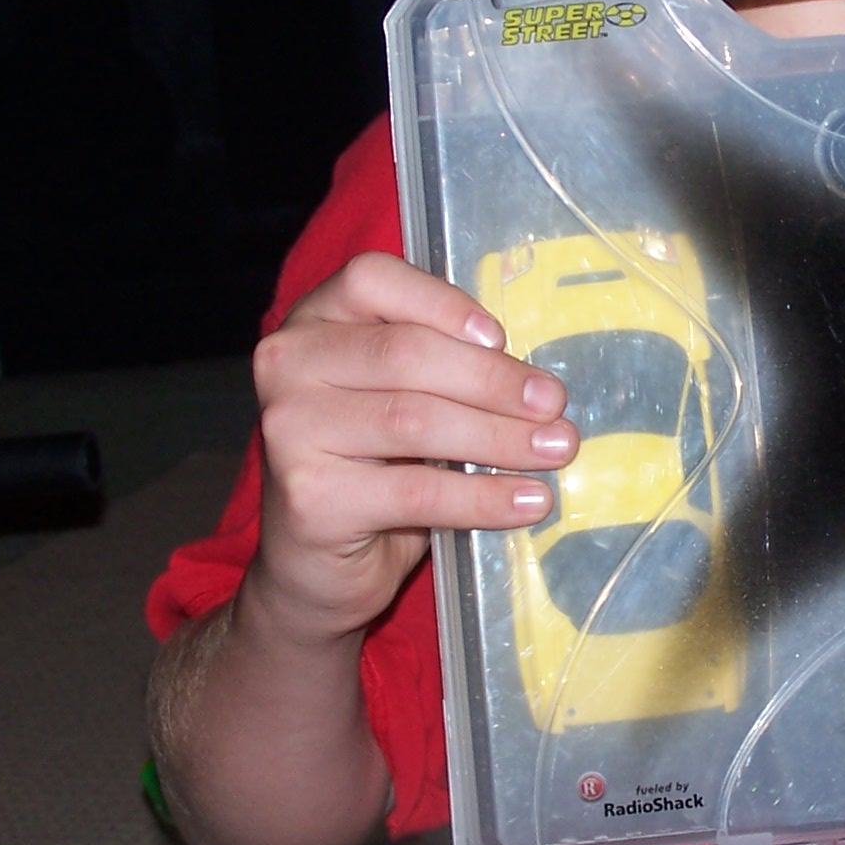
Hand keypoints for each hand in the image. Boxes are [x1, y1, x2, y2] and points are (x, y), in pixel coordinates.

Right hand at [243, 251, 578, 643]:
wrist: (314, 564)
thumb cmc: (371, 467)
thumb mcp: (401, 398)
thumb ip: (442, 368)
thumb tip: (536, 378)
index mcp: (313, 321)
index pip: (371, 280)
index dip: (442, 303)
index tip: (501, 337)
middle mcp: (288, 364)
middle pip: (405, 354)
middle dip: (493, 380)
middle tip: (555, 405)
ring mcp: (290, 431)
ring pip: (415, 420)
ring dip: (500, 437)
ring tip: (556, 451)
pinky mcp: (310, 498)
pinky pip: (417, 492)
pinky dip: (483, 497)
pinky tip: (529, 501)